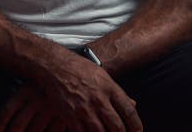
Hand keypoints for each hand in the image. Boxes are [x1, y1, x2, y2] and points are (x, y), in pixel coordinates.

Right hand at [0, 54, 142, 131]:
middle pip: (117, 127)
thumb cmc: (78, 68)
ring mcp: (84, 109)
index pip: (129, 111)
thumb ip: (116, 92)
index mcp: (109, 88)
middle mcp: (99, 100)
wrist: (54, 66)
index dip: (136, 126)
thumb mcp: (102, 75)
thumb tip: (132, 104)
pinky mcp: (71, 116)